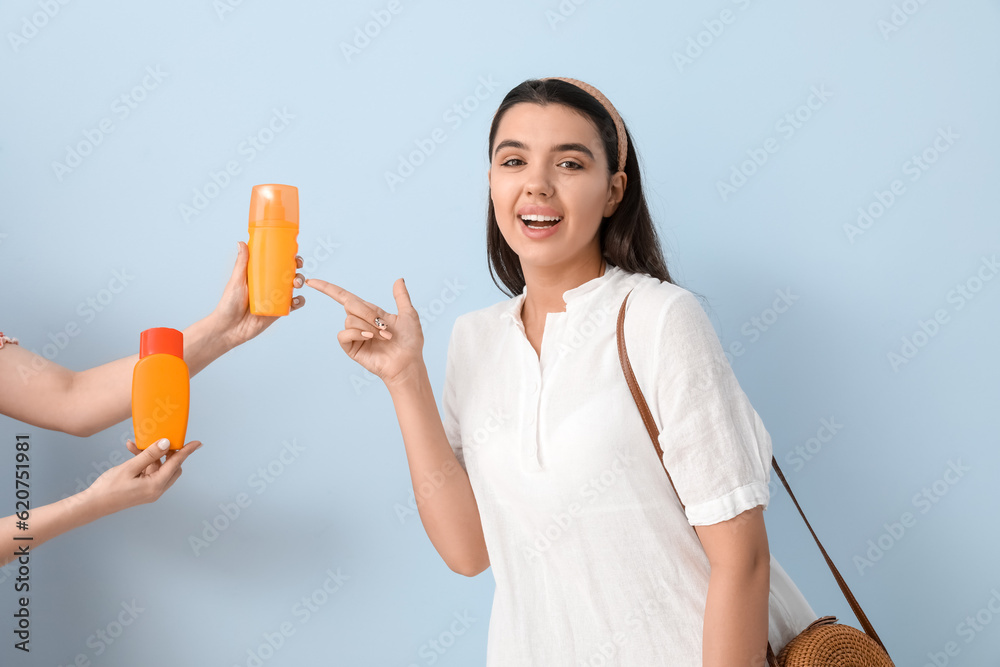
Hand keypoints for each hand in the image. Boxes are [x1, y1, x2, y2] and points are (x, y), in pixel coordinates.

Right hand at [83, 438, 201, 514]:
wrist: (93, 505)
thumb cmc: (109, 488)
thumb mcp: (130, 467)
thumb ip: (149, 454)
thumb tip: (166, 443)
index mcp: (156, 485)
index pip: (176, 463)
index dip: (186, 451)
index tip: (197, 443)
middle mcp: (157, 490)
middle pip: (172, 466)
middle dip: (167, 452)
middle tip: (160, 439)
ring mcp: (150, 491)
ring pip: (159, 468)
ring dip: (151, 455)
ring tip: (135, 445)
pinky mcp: (143, 490)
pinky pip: (149, 472)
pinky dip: (144, 462)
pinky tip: (132, 451)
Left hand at [210, 241, 305, 347]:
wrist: (229, 328)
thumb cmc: (229, 303)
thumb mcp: (236, 280)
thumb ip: (242, 263)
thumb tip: (241, 242)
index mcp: (260, 276)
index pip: (277, 264)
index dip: (288, 258)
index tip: (293, 254)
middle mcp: (270, 285)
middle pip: (289, 274)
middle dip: (297, 269)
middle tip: (297, 267)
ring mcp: (276, 298)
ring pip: (294, 288)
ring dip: (300, 282)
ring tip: (296, 283)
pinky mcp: (279, 311)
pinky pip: (294, 305)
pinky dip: (299, 301)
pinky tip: (296, 300)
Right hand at [305, 277, 423, 388]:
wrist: (408, 363)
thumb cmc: (410, 342)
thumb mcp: (408, 314)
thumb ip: (401, 297)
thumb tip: (398, 279)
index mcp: (369, 312)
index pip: (344, 296)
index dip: (327, 288)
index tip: (311, 281)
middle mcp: (359, 322)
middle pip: (350, 304)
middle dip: (369, 314)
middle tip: (386, 327)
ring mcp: (354, 335)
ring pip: (349, 319)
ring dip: (369, 327)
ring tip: (384, 337)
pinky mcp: (351, 348)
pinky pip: (344, 334)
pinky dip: (357, 333)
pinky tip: (369, 338)